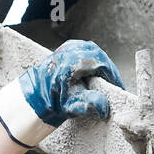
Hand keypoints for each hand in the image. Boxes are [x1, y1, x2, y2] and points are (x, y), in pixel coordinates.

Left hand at [0, 40, 125, 147]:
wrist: (33, 96)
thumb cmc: (52, 101)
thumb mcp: (71, 105)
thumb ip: (88, 104)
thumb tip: (104, 107)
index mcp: (72, 61)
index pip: (102, 64)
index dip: (114, 77)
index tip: (120, 89)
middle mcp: (70, 50)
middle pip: (100, 57)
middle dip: (110, 72)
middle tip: (116, 86)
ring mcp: (69, 47)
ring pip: (95, 53)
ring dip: (103, 66)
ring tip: (108, 81)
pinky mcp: (68, 47)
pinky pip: (88, 51)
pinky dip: (95, 61)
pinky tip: (98, 73)